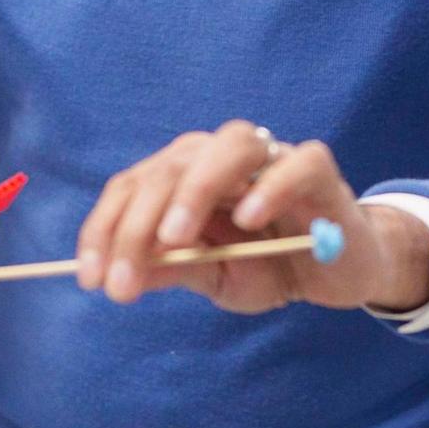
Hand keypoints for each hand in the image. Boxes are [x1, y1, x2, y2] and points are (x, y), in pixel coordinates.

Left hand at [74, 120, 428, 314]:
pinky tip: (249, 220)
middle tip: (123, 282)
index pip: (134, 185)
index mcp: (187, 176)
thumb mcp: (213, 276)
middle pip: (171, 167)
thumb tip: (112, 278)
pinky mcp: (318, 170)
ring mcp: (273, 157)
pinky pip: (295, 163)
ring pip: (229, 145)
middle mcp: (222, 157)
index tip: (90, 278)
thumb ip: (168, 269)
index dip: (105, 228)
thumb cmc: (270, 266)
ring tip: (175, 239)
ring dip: (195, 189)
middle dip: (137, 226)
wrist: (338, 274)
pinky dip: (270, 187)